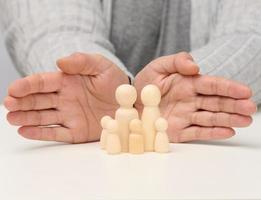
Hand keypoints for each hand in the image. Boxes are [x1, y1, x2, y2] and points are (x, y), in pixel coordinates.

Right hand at [4, 53, 128, 142]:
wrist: (130, 102)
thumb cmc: (115, 81)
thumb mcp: (101, 65)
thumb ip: (81, 61)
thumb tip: (59, 62)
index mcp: (67, 81)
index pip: (43, 82)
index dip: (27, 85)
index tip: (14, 89)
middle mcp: (64, 99)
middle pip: (38, 100)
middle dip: (22, 102)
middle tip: (8, 104)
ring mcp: (69, 116)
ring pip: (43, 117)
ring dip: (26, 117)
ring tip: (12, 118)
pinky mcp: (76, 131)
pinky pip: (56, 133)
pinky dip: (41, 133)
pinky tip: (25, 131)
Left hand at [134, 52, 256, 141]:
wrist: (129, 102)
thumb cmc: (144, 83)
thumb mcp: (158, 66)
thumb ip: (177, 61)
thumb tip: (196, 67)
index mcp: (188, 84)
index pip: (212, 85)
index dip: (229, 88)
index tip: (245, 91)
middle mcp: (191, 101)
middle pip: (216, 103)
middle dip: (234, 105)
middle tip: (250, 108)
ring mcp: (185, 116)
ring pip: (211, 118)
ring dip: (228, 119)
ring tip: (245, 121)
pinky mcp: (178, 131)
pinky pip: (197, 132)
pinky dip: (212, 133)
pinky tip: (227, 132)